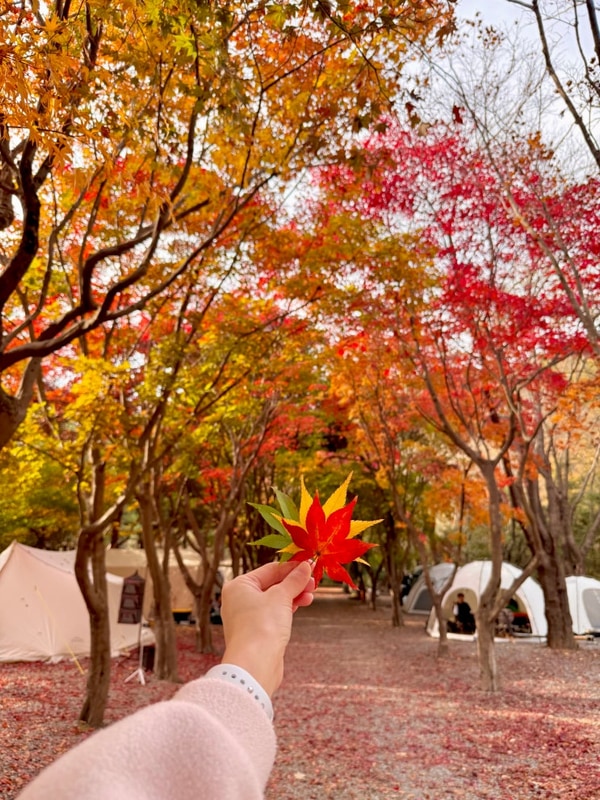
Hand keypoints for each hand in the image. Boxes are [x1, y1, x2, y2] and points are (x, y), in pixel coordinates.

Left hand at [220, 561, 314, 696]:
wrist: (255, 665)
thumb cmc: (262, 625)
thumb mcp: (281, 597)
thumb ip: (294, 580)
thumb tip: (306, 566)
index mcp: (239, 585)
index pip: (269, 570)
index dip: (291, 567)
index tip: (310, 565)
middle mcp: (240, 599)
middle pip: (272, 584)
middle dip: (294, 582)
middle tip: (313, 581)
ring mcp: (247, 616)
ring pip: (275, 599)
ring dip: (294, 595)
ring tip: (311, 594)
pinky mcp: (257, 631)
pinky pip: (274, 613)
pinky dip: (288, 608)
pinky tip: (303, 604)